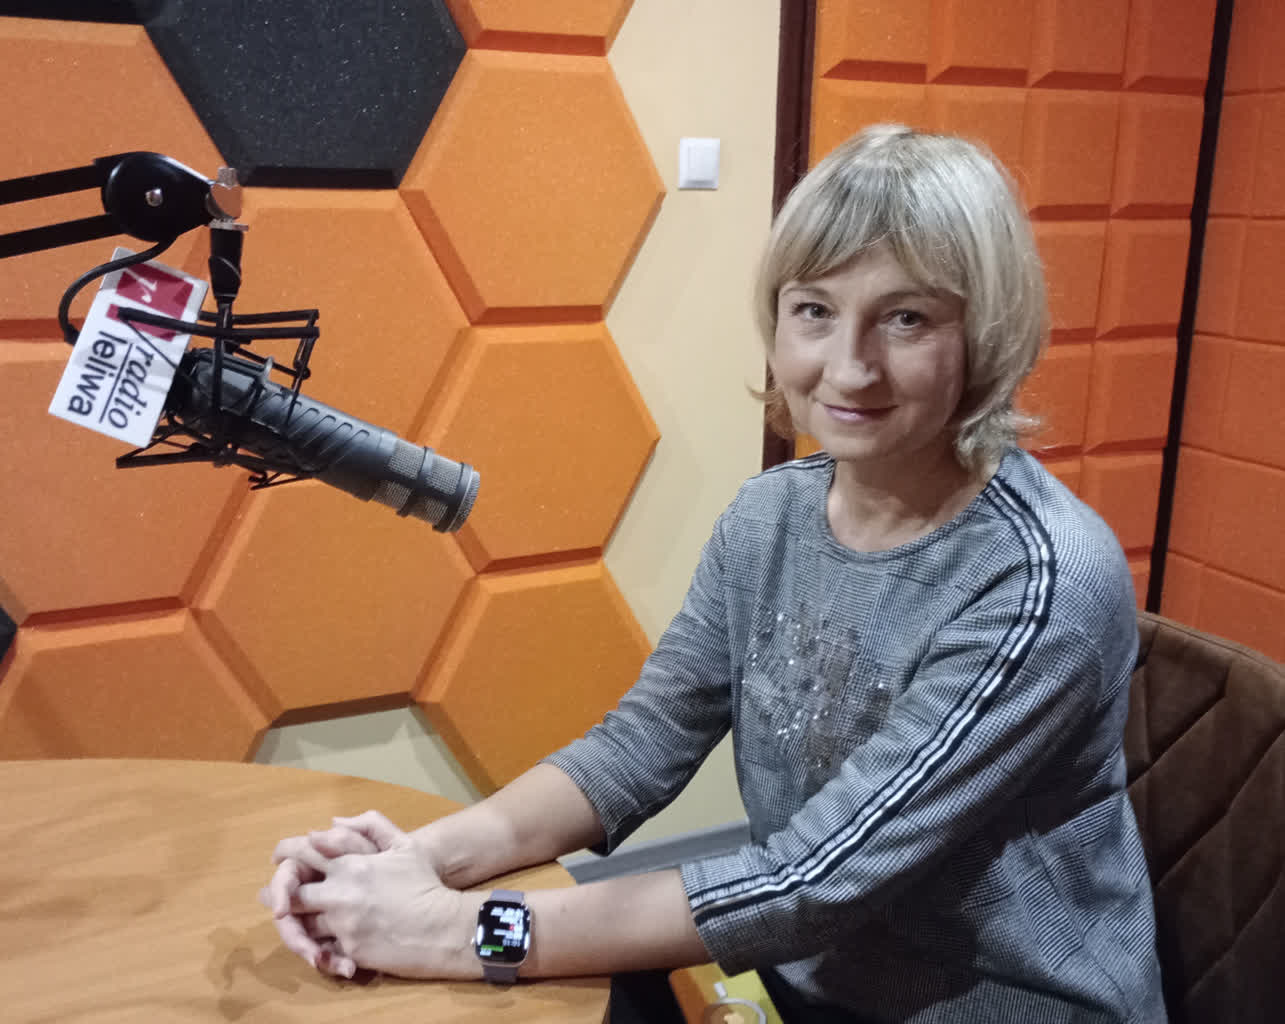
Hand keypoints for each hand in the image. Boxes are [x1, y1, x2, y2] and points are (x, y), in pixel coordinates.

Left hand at [264, 811, 475, 979]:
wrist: (443, 926)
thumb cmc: (424, 883)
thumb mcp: (404, 845)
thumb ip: (370, 825)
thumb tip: (332, 823)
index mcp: (351, 863)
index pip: (305, 852)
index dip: (286, 852)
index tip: (278, 856)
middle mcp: (341, 892)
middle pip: (292, 894)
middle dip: (278, 894)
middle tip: (270, 896)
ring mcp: (343, 924)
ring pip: (302, 925)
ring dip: (294, 923)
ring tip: (288, 921)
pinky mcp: (349, 950)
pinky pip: (321, 948)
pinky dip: (316, 946)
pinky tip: (314, 944)